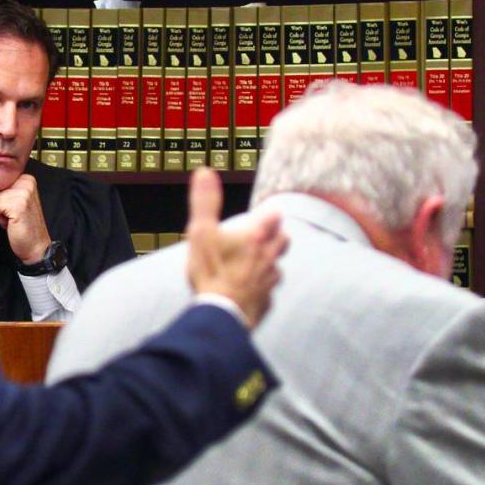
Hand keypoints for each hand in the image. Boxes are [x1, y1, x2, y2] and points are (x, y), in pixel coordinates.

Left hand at [0, 174, 51, 263]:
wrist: (35, 246)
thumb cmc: (24, 226)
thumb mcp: (15, 200)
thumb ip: (4, 190)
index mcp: (26, 179)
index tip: (11, 209)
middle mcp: (26, 182)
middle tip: (11, 216)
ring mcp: (23, 192)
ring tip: (11, 219)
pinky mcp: (17, 204)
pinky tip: (10, 223)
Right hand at [186, 168, 286, 327]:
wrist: (222, 313)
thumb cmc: (212, 271)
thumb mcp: (201, 232)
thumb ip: (205, 202)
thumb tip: (204, 171)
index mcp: (257, 236)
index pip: (275, 216)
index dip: (269, 213)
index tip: (264, 212)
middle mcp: (269, 257)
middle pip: (283, 240)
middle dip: (276, 236)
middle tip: (265, 235)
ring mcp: (270, 282)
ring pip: (277, 267)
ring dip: (269, 263)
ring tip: (255, 264)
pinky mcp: (266, 303)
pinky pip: (268, 293)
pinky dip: (262, 290)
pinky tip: (250, 292)